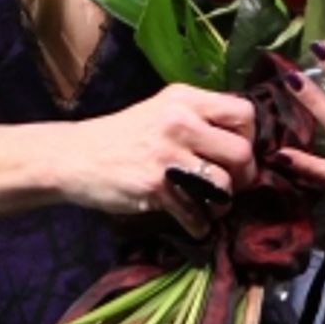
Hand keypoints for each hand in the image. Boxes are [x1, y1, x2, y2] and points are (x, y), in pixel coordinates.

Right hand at [63, 85, 256, 236]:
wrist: (74, 156)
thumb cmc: (123, 136)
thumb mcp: (162, 111)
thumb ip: (199, 119)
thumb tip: (244, 142)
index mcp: (185, 99)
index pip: (245, 112)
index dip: (250, 138)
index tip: (237, 153)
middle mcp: (180, 121)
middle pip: (242, 152)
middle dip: (243, 176)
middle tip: (230, 185)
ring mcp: (167, 154)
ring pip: (224, 185)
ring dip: (222, 203)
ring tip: (210, 206)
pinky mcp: (155, 185)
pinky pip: (196, 213)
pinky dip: (200, 225)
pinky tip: (193, 223)